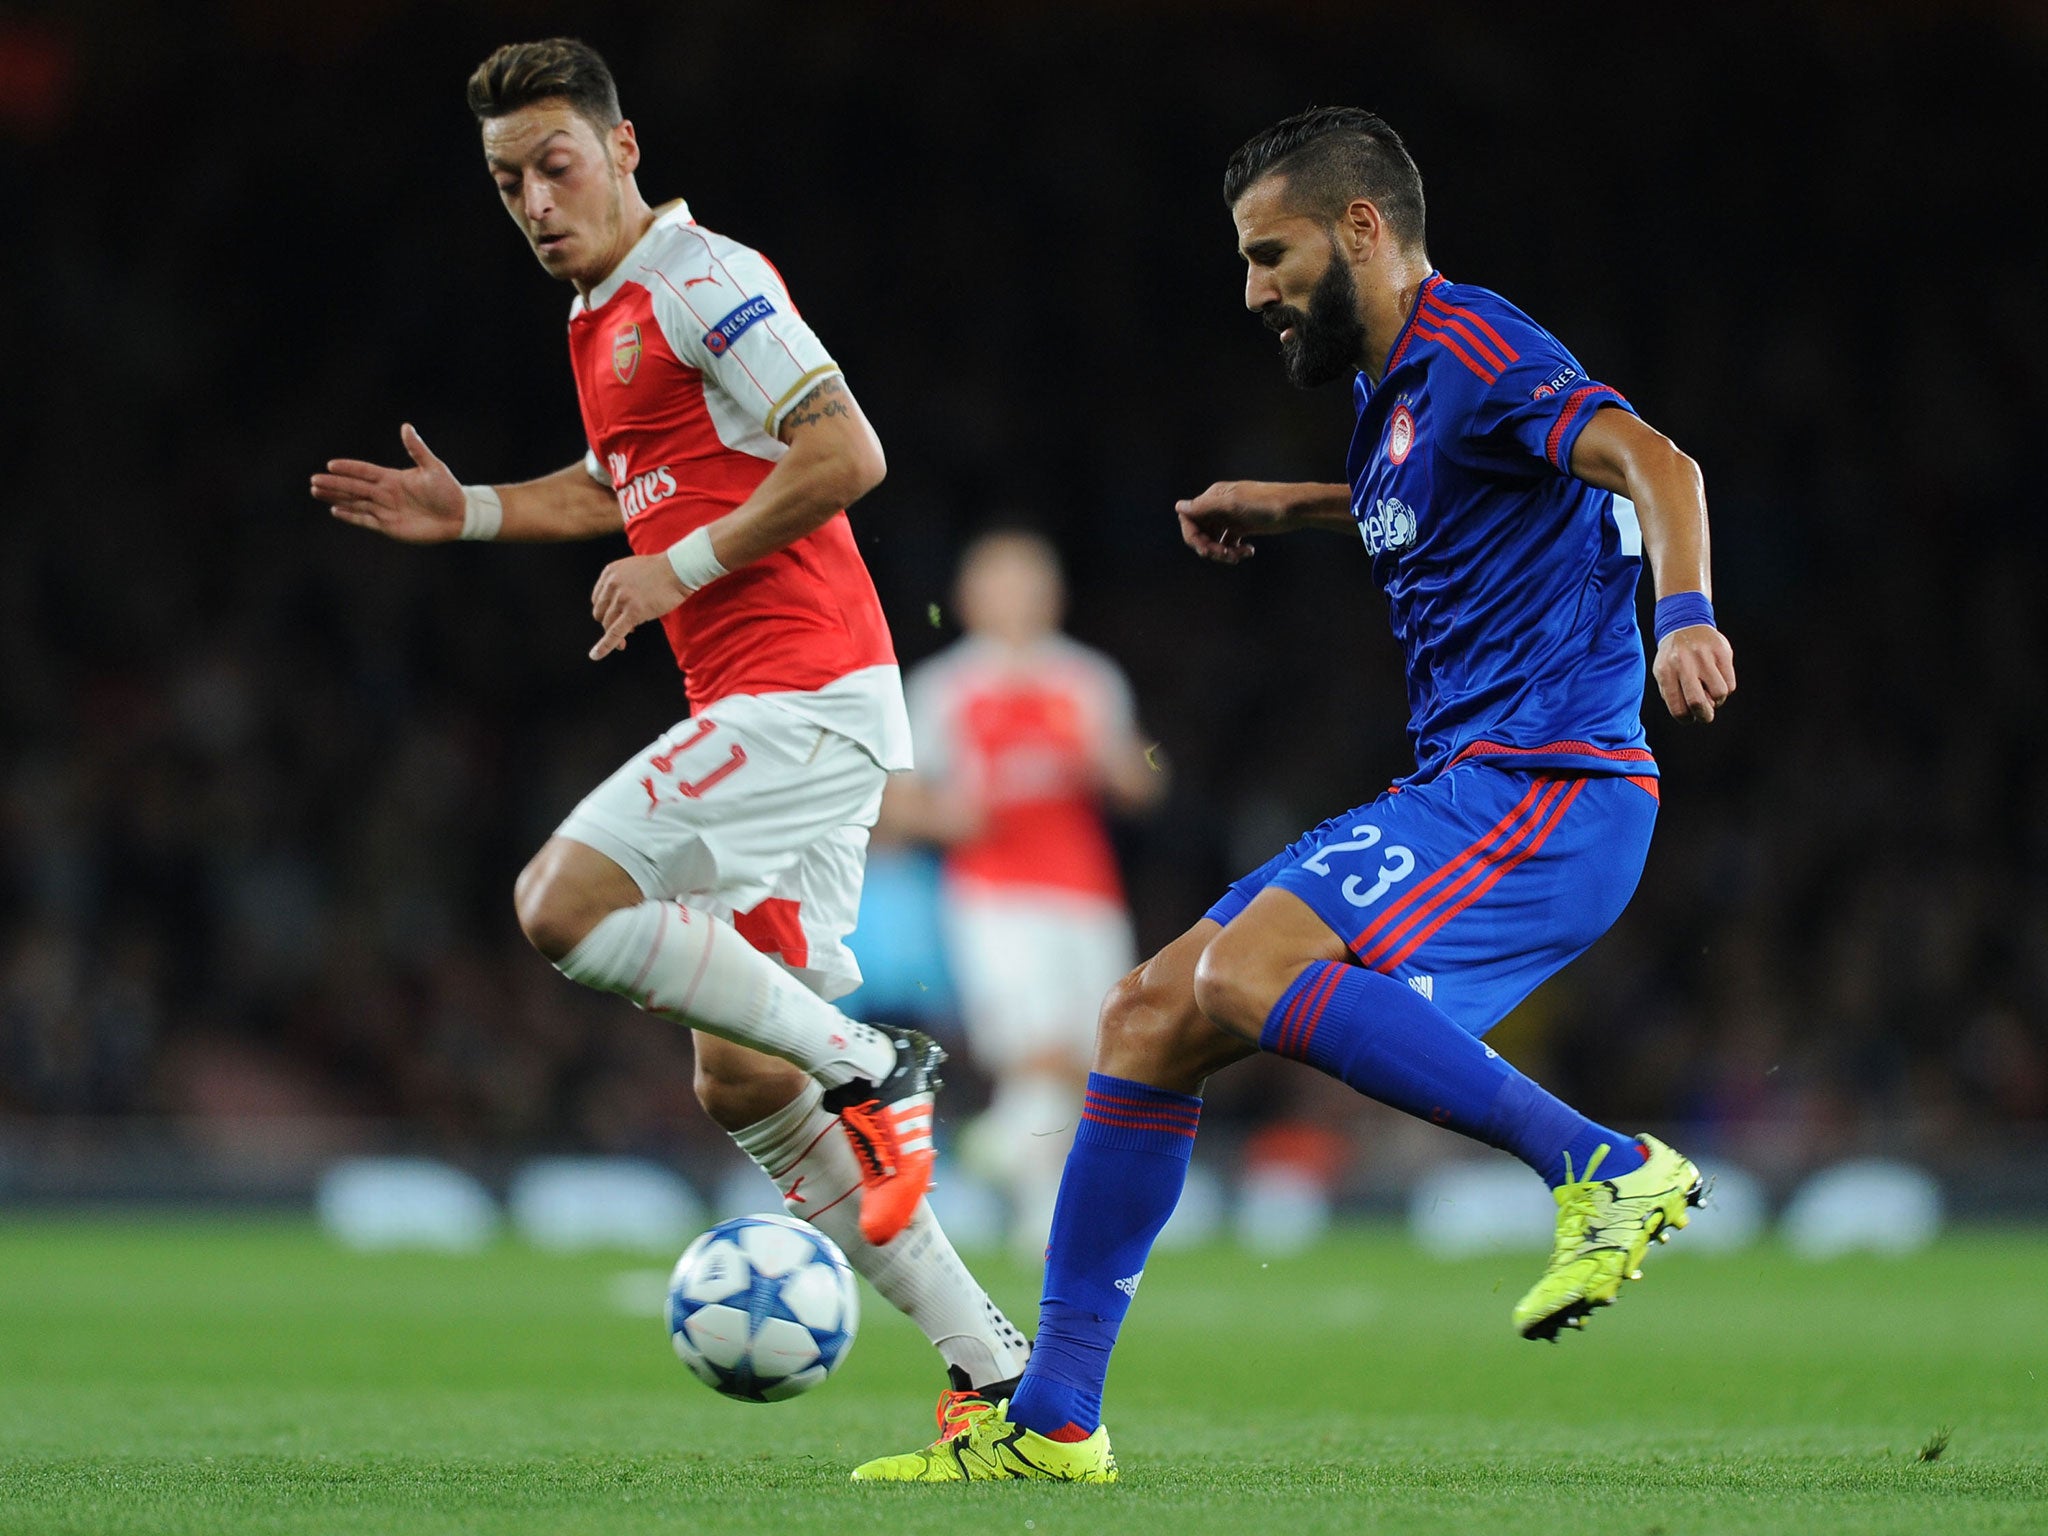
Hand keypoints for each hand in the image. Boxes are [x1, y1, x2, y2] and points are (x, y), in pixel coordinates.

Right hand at [311, 424, 466, 542]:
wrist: (459, 516)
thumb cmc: (447, 490)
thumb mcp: (433, 467)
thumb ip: (417, 449)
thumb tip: (406, 427)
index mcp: (392, 478)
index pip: (365, 471)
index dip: (349, 468)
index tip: (331, 464)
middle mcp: (385, 493)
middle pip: (354, 487)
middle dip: (334, 484)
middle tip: (314, 480)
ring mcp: (385, 509)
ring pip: (355, 502)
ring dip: (336, 498)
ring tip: (316, 492)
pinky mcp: (388, 526)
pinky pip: (365, 520)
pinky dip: (351, 516)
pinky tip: (335, 510)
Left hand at [589, 553, 689, 659]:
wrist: (678, 569)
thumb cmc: (662, 570)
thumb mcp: (633, 569)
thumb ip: (622, 582)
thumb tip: (620, 604)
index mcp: (610, 573)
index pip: (598, 598)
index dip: (605, 611)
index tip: (614, 617)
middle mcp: (612, 584)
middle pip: (601, 612)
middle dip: (608, 623)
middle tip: (622, 629)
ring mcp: (622, 598)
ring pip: (608, 624)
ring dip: (613, 635)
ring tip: (623, 642)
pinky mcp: (633, 612)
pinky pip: (614, 633)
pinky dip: (604, 646)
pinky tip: (596, 655)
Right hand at [1174, 481, 1294, 563]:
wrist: (1295, 508)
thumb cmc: (1265, 503)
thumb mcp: (1233, 505)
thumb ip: (1205, 506)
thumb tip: (1178, 507)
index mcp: (1213, 497)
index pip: (1189, 519)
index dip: (1193, 537)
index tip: (1206, 550)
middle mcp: (1218, 506)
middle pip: (1200, 532)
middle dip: (1209, 547)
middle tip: (1226, 556)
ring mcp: (1229, 518)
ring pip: (1213, 540)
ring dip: (1222, 552)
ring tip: (1239, 556)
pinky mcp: (1241, 527)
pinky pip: (1227, 543)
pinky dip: (1234, 551)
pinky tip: (1249, 551)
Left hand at [1654, 625, 1735, 722]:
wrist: (1684, 624)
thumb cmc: (1673, 657)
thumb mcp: (1663, 673)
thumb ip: (1673, 694)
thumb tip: (1693, 713)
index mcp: (1665, 672)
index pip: (1677, 708)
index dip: (1686, 719)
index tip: (1690, 717)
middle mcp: (1684, 664)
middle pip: (1697, 702)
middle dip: (1704, 715)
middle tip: (1706, 715)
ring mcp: (1704, 657)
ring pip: (1719, 694)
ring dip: (1718, 700)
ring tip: (1711, 691)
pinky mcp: (1722, 652)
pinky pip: (1730, 683)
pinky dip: (1726, 687)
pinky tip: (1718, 679)